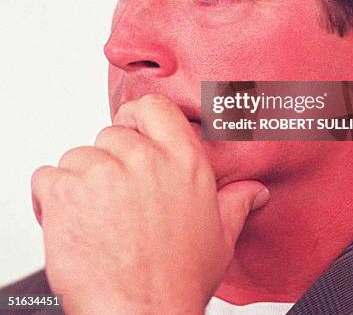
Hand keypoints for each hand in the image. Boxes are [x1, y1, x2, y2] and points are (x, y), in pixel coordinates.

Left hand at [31, 95, 268, 314]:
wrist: (142, 314)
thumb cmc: (178, 278)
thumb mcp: (220, 236)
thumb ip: (237, 203)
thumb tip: (255, 192)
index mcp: (181, 160)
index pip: (153, 107)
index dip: (136, 117)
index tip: (131, 130)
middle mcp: (143, 158)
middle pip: (111, 134)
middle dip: (108, 162)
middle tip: (115, 197)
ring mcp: (103, 172)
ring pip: (78, 156)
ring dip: (80, 182)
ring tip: (95, 217)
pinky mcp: (67, 193)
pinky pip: (47, 178)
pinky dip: (51, 198)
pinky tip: (71, 221)